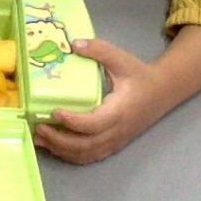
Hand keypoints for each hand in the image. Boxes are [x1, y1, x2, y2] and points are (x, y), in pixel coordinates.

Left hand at [33, 39, 170, 164]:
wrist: (163, 92)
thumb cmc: (139, 76)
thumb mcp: (121, 59)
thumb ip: (99, 50)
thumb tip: (73, 44)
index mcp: (119, 111)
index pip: (93, 124)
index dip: (72, 122)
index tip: (54, 112)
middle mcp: (117, 131)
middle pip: (85, 145)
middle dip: (59, 139)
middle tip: (37, 126)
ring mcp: (115, 141)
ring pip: (85, 154)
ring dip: (61, 149)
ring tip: (39, 138)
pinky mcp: (113, 144)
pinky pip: (90, 156)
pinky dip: (70, 155)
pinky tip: (54, 146)